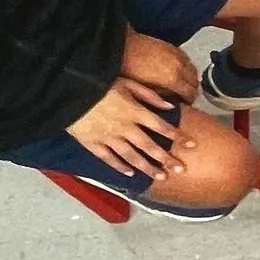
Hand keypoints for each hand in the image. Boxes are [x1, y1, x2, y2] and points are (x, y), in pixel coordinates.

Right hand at [65, 72, 191, 183]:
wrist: (68, 90)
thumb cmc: (98, 82)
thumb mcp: (127, 83)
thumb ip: (149, 95)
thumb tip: (169, 106)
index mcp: (134, 111)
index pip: (162, 127)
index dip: (178, 136)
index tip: (192, 145)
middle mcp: (124, 128)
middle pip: (150, 147)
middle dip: (167, 159)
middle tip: (182, 168)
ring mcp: (108, 138)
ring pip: (132, 157)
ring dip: (148, 168)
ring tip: (161, 177)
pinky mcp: (93, 144)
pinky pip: (109, 159)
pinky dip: (120, 167)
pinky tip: (131, 173)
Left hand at [121, 26, 198, 101]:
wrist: (122, 48)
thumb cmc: (129, 67)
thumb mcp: (145, 89)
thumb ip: (162, 96)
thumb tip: (170, 100)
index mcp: (173, 78)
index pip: (191, 92)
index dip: (190, 100)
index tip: (186, 102)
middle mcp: (179, 66)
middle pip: (195, 80)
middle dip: (192, 89)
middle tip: (186, 95)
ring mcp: (177, 55)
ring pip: (193, 69)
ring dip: (191, 77)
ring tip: (184, 82)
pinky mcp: (172, 47)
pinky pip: (187, 58)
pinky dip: (186, 66)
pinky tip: (179, 69)